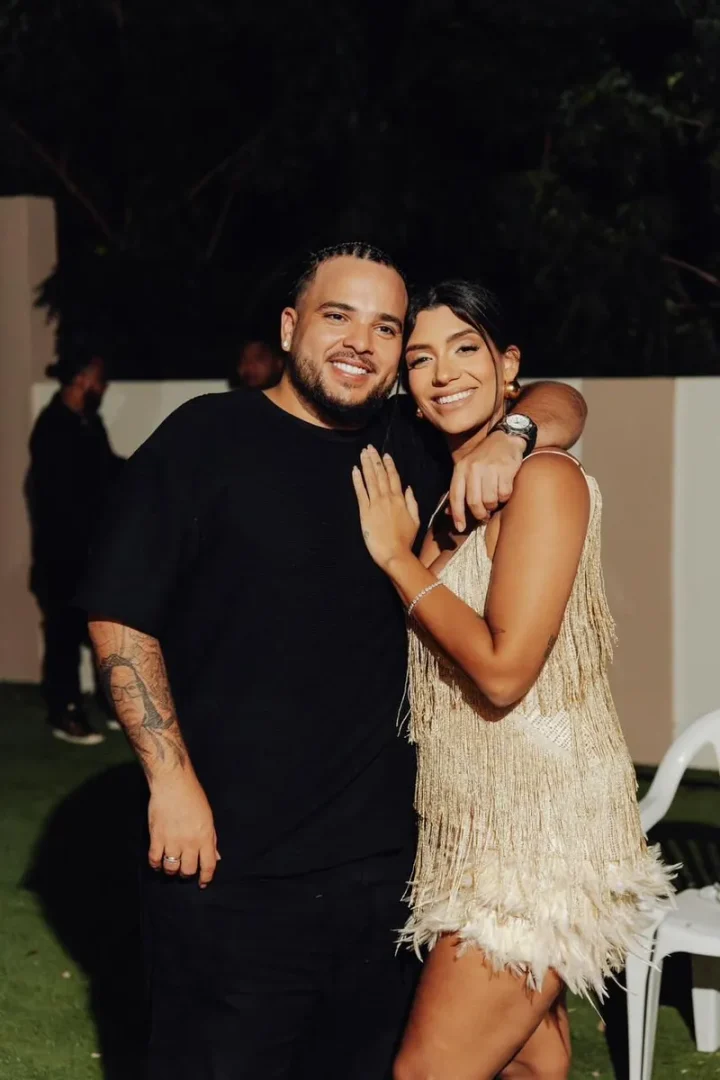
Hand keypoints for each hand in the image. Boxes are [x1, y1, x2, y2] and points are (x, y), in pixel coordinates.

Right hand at [148, 772, 219, 887]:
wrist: (173, 783)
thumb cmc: (193, 797)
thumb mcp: (208, 817)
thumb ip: (211, 839)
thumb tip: (215, 857)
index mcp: (205, 836)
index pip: (208, 865)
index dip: (205, 877)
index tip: (202, 883)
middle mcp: (190, 842)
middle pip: (188, 870)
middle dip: (187, 874)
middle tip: (184, 870)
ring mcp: (172, 840)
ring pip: (171, 868)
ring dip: (171, 871)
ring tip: (171, 866)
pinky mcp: (156, 837)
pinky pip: (155, 859)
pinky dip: (156, 864)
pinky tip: (158, 862)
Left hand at [352, 445, 419, 569]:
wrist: (394, 553)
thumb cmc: (406, 540)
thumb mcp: (416, 521)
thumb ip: (412, 503)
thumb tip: (409, 488)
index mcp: (400, 500)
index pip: (394, 477)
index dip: (389, 465)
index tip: (385, 455)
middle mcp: (387, 498)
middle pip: (380, 474)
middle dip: (375, 460)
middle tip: (370, 448)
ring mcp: (375, 504)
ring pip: (370, 479)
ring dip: (366, 465)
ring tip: (363, 453)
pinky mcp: (364, 512)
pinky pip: (360, 492)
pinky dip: (357, 480)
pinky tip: (355, 470)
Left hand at [449, 430, 524, 531]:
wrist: (505, 439)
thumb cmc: (484, 458)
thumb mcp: (467, 469)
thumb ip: (460, 489)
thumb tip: (449, 513)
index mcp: (460, 469)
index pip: (455, 496)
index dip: (457, 515)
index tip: (460, 528)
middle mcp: (473, 469)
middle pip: (474, 502)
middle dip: (480, 513)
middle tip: (485, 515)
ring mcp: (489, 469)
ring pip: (490, 500)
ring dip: (494, 505)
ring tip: (495, 499)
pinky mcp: (505, 469)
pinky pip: (504, 493)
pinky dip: (505, 496)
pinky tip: (505, 490)